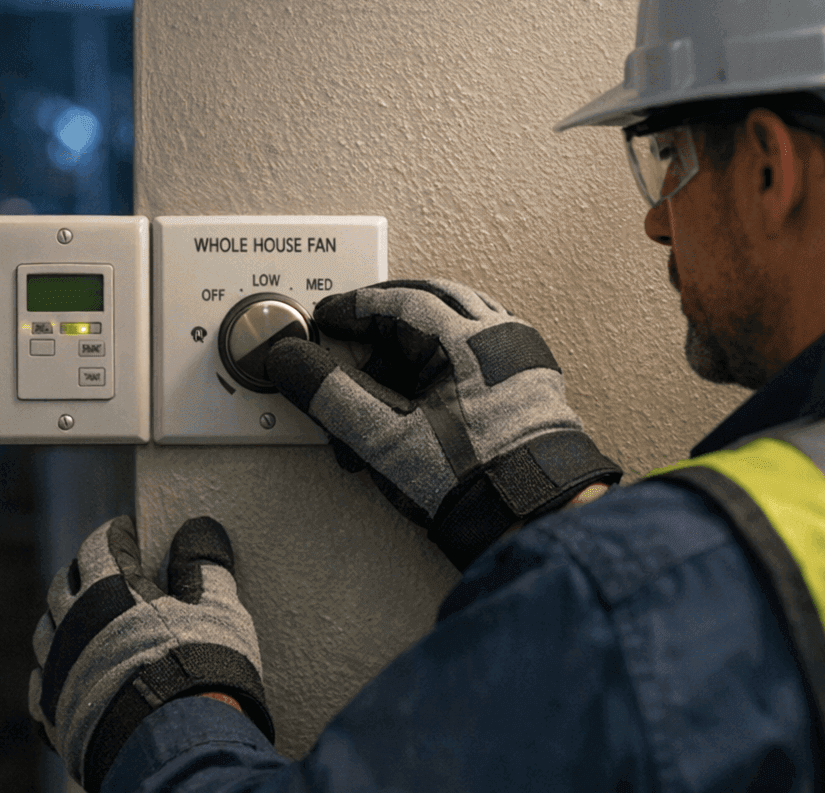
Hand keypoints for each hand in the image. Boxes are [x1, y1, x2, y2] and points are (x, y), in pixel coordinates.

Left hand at [29, 516, 273, 790]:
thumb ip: (204, 564)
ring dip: (62, 619)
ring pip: (45, 632)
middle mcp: (72, 625)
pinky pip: (40, 684)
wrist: (174, 749)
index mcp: (108, 590)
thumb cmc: (200, 670)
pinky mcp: (53, 714)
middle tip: (104, 569)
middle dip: (83, 571)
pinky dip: (52, 672)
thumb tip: (198, 529)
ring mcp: (57, 671)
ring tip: (83, 620)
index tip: (128, 531)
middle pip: (64, 584)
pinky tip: (67, 673)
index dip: (115, 534)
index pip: (99, 545)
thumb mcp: (217, 609)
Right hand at [265, 280, 621, 568]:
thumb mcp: (383, 436)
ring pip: (456, 326)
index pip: (396, 302)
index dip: (351, 309)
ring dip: (412, 342)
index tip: (323, 319)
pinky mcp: (528, 388)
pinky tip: (421, 394)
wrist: (533, 522)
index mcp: (467, 338)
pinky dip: (440, 361)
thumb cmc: (471, 482)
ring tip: (380, 375)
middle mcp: (500, 338)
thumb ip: (330, 392)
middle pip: (429, 305)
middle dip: (382, 320)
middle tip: (347, 336)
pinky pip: (477, 352)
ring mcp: (519, 361)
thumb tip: (291, 359)